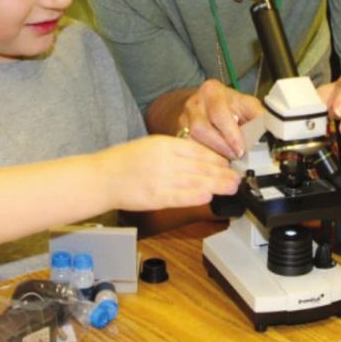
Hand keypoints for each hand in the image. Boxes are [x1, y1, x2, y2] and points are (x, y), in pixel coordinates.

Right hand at [101, 135, 238, 210]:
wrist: (102, 177)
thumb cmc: (126, 161)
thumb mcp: (152, 145)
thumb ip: (175, 150)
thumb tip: (201, 157)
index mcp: (164, 144)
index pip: (197, 150)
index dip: (216, 157)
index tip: (228, 163)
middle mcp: (164, 160)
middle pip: (200, 166)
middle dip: (222, 172)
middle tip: (237, 178)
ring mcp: (160, 179)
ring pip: (195, 181)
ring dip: (216, 185)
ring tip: (231, 187)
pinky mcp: (155, 197)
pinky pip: (180, 197)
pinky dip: (195, 196)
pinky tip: (208, 196)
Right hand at [180, 79, 263, 158]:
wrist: (207, 105)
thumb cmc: (230, 106)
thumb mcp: (247, 105)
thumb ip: (258, 115)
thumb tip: (270, 130)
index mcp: (212, 91)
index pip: (219, 113)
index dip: (231, 134)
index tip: (240, 149)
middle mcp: (194, 102)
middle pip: (202, 128)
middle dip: (221, 146)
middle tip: (235, 156)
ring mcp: (183, 118)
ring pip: (192, 140)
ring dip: (211, 152)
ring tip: (226, 158)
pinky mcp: (178, 132)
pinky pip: (187, 148)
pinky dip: (202, 156)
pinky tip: (213, 159)